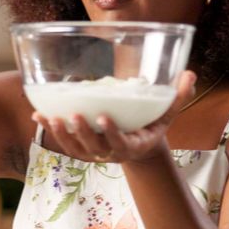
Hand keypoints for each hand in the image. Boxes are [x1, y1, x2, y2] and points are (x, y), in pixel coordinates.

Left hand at [31, 71, 197, 163]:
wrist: (139, 148)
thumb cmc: (152, 126)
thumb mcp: (168, 114)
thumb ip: (178, 96)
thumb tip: (190, 74)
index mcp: (133, 145)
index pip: (121, 142)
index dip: (112, 133)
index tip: (104, 118)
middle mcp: (111, 153)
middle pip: (94, 148)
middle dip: (83, 133)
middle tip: (75, 116)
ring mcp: (95, 153)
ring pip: (75, 149)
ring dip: (62, 134)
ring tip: (50, 117)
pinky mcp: (82, 150)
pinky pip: (65, 144)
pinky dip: (51, 131)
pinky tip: (38, 115)